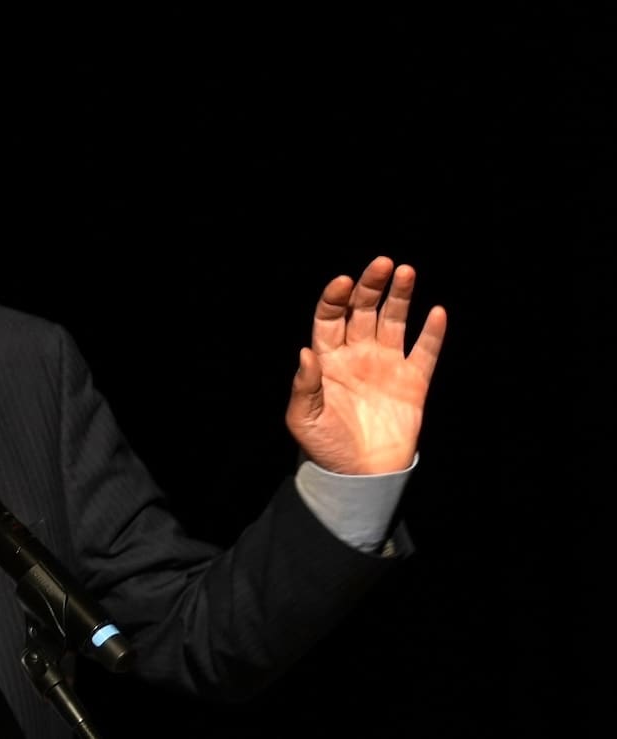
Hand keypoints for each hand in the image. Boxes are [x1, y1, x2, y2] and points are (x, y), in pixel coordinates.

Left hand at [284, 256, 447, 474]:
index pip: (330, 318)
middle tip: (381, 264)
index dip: (335, 298)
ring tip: (406, 272)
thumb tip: (305, 353)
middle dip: (371, 286)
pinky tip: (436, 312)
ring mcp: (387, 365)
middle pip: (363, 311)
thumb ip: (305, 386)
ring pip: (394, 321)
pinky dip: (432, 332)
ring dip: (400, 297)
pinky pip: (425, 352)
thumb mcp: (304, 419)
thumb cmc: (325, 446)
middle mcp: (358, 355)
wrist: (361, 476)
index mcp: (328, 359)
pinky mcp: (413, 382)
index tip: (343, 282)